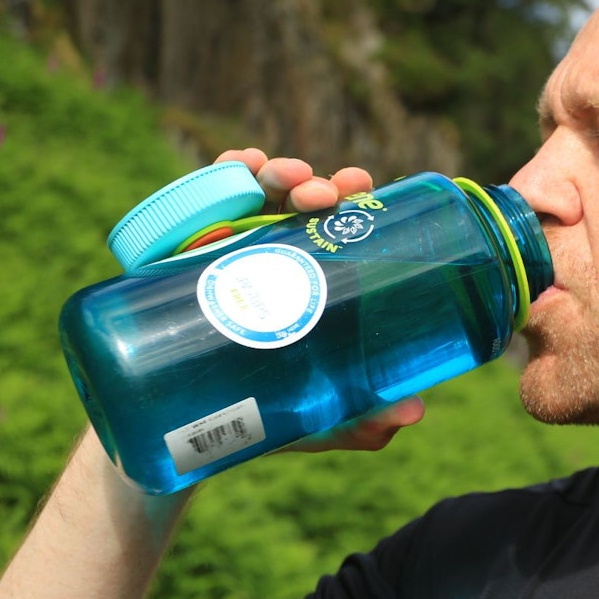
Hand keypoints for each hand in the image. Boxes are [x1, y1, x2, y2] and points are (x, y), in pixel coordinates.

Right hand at [215, 148, 426, 451]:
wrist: (187, 434)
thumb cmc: (267, 416)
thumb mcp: (320, 418)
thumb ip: (365, 421)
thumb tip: (412, 413)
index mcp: (316, 281)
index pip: (341, 229)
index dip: (354, 199)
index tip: (362, 186)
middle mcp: (280, 257)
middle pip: (304, 205)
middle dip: (317, 185)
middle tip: (324, 194)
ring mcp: (235, 251)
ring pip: (261, 195)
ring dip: (279, 173)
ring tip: (291, 179)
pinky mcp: (188, 255)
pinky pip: (206, 202)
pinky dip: (226, 172)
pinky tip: (241, 163)